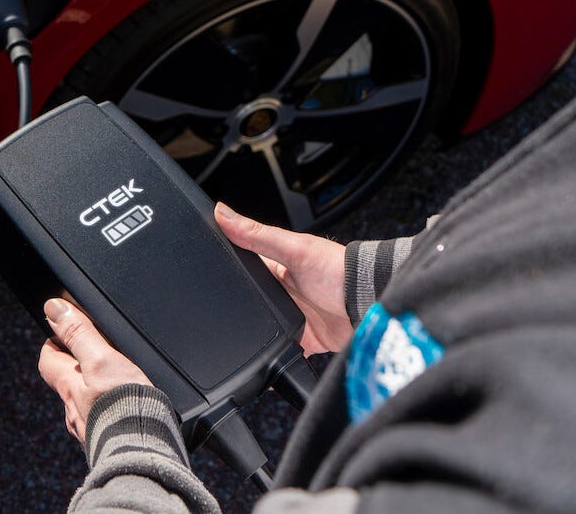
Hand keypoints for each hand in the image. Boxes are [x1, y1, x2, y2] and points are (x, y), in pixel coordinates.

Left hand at [38, 298, 150, 444]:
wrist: (144, 457)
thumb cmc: (123, 411)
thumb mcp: (101, 361)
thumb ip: (79, 334)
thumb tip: (53, 309)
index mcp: (69, 387)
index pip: (48, 360)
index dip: (55, 343)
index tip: (65, 331)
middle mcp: (75, 411)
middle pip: (68, 382)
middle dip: (78, 366)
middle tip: (96, 351)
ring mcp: (91, 430)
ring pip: (86, 403)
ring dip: (96, 389)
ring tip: (117, 380)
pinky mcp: (110, 443)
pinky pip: (105, 421)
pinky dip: (112, 410)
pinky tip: (128, 409)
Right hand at [214, 202, 351, 355]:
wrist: (371, 304)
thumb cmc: (337, 270)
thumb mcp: (293, 248)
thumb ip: (256, 234)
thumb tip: (221, 212)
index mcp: (275, 267)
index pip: (242, 267)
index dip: (224, 271)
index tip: (204, 275)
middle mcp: (282, 293)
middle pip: (250, 303)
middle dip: (238, 310)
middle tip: (223, 317)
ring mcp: (293, 317)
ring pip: (264, 329)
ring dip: (257, 334)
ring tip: (243, 341)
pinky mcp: (305, 340)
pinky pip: (283, 352)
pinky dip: (275, 357)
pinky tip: (264, 363)